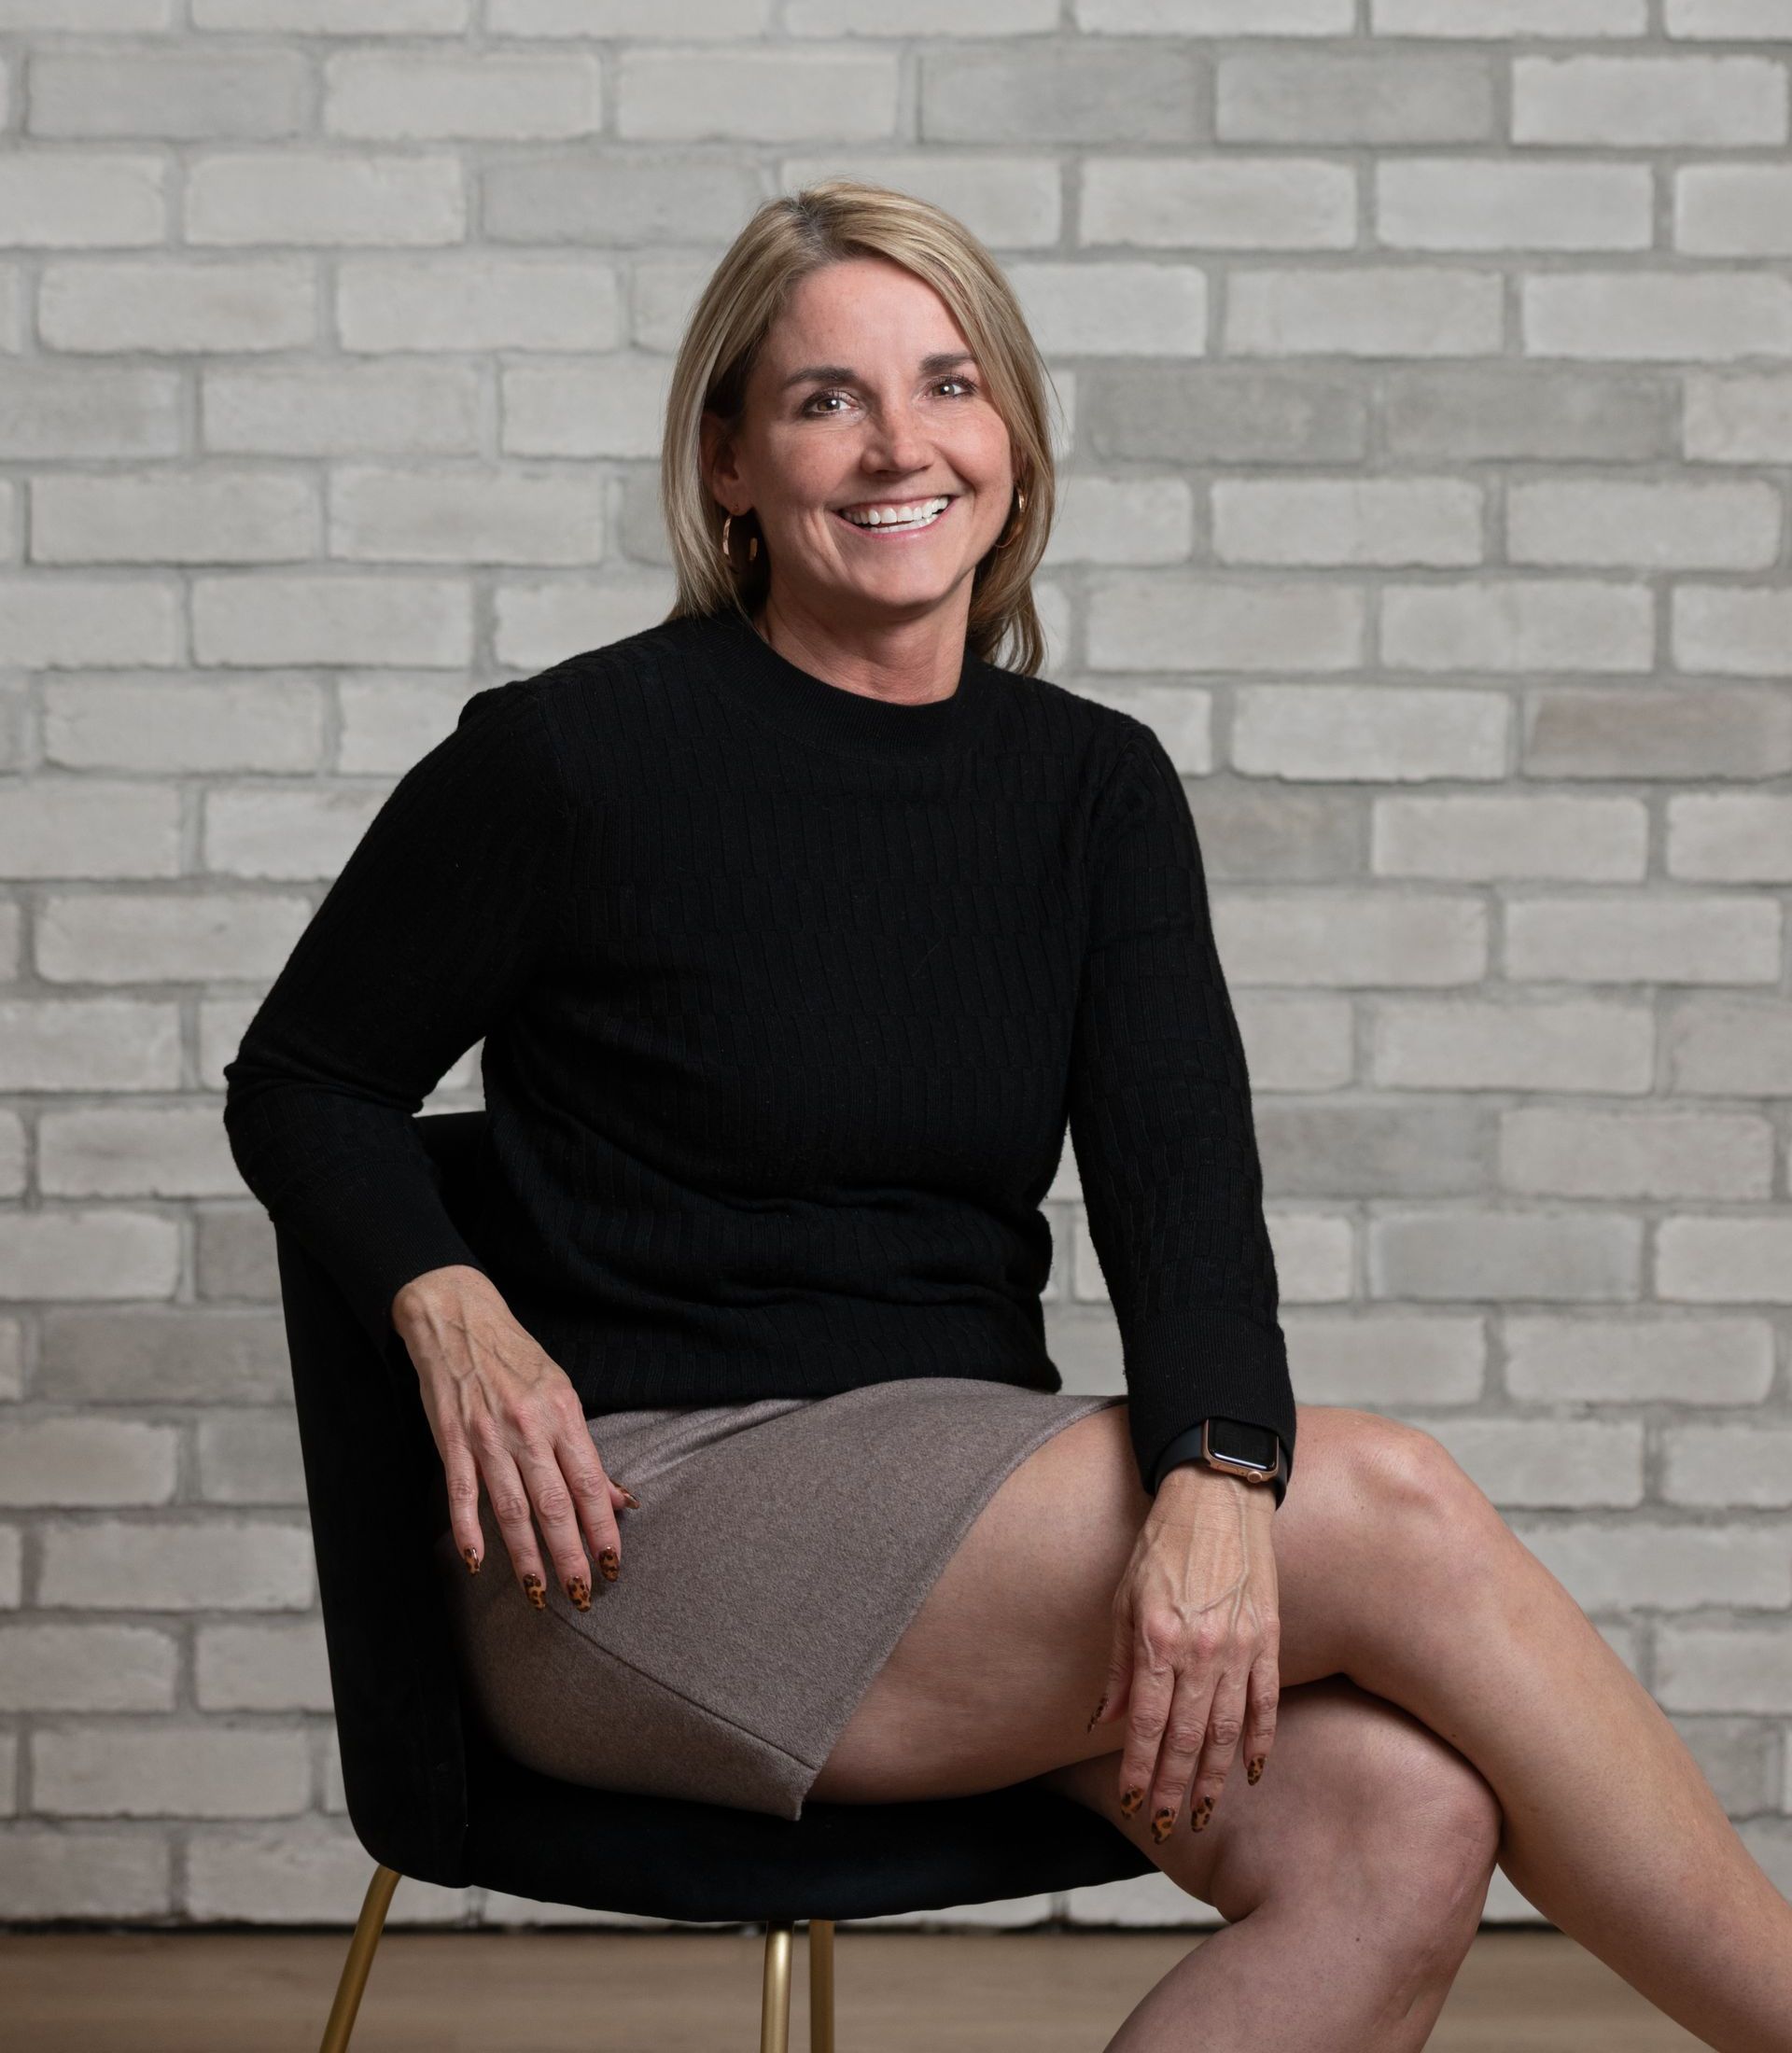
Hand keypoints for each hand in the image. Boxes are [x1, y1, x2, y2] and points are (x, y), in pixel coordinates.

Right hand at [394, 1265, 636, 1610]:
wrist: (459, 1320)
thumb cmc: (517, 1358)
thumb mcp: (562, 1392)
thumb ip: (585, 1451)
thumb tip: (620, 1498)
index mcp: (563, 1413)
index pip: (590, 1483)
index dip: (603, 1527)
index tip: (614, 1563)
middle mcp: (528, 1428)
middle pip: (554, 1505)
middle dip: (570, 1555)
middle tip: (582, 1595)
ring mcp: (487, 1437)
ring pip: (511, 1509)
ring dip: (525, 1556)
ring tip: (539, 1592)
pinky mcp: (452, 1441)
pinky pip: (462, 1493)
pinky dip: (467, 1530)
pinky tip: (476, 1561)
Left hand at [1088, 1464, 1279, 1842]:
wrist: (1217, 1495)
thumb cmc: (1162, 1543)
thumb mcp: (1123, 1598)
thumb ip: (1118, 1665)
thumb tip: (1101, 1721)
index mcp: (1158, 1638)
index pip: (1144, 1724)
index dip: (1139, 1769)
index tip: (1134, 1802)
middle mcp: (1200, 1650)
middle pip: (1185, 1738)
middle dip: (1172, 1787)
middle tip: (1165, 1825)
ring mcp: (1239, 1646)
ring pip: (1226, 1730)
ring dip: (1212, 1776)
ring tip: (1200, 1811)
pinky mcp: (1269, 1637)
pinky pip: (1265, 1702)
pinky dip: (1260, 1740)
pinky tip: (1253, 1772)